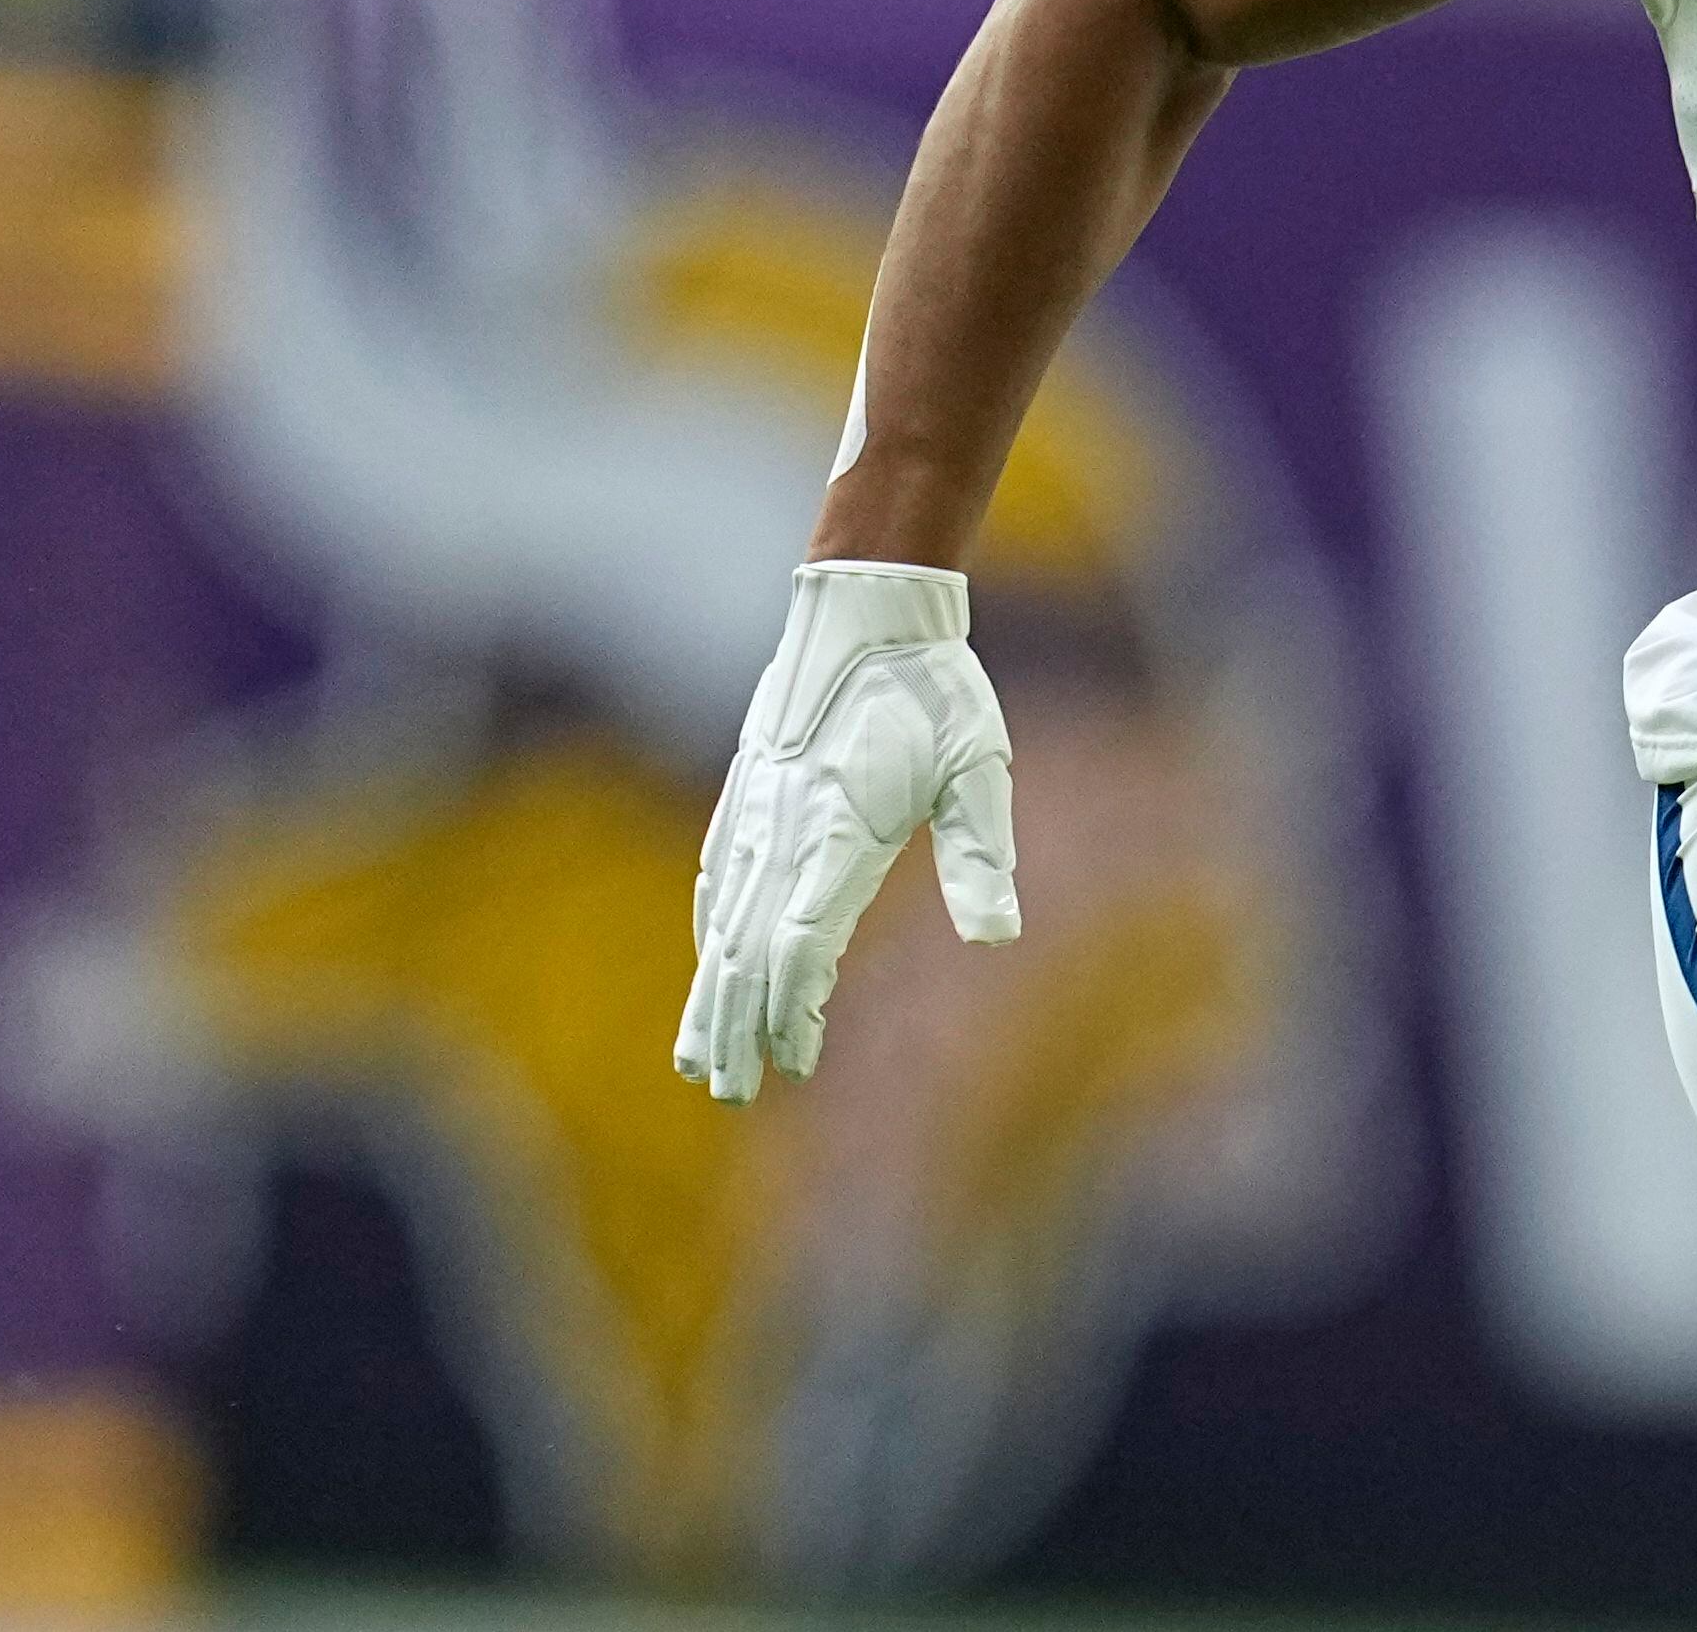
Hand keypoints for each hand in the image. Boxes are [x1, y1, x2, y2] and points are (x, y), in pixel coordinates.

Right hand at [674, 559, 1019, 1104]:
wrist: (867, 604)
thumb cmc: (934, 690)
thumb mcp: (980, 768)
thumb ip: (980, 856)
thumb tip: (998, 936)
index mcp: (837, 831)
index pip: (799, 944)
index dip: (793, 1010)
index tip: (798, 1062)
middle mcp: (783, 828)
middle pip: (743, 948)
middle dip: (735, 1024)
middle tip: (732, 1091)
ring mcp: (755, 808)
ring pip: (719, 918)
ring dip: (708, 989)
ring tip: (698, 1055)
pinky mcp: (746, 788)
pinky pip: (715, 873)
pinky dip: (708, 927)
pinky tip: (708, 958)